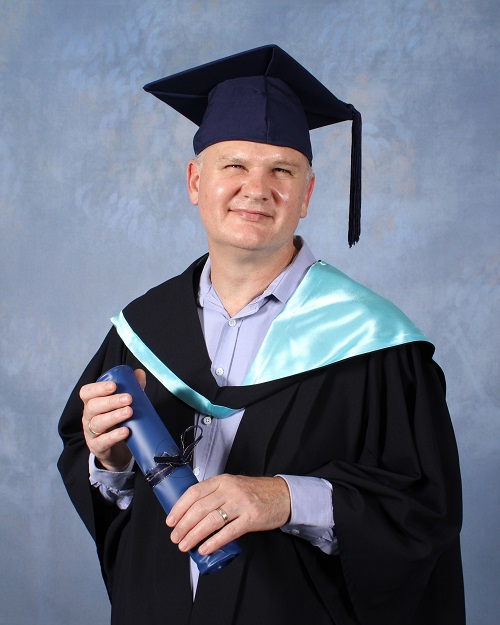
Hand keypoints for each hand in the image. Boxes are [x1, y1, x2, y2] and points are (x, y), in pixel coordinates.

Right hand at [80, 368, 145, 471]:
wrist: (118, 451)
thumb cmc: (119, 421)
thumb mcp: (124, 404)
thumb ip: (132, 387)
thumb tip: (139, 373)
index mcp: (92, 403)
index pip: (87, 392)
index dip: (98, 388)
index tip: (114, 385)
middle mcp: (88, 417)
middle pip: (92, 406)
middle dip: (111, 401)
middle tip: (129, 398)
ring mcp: (91, 433)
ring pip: (97, 422)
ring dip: (114, 416)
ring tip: (129, 412)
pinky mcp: (97, 447)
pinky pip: (102, 441)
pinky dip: (114, 436)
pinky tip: (125, 431)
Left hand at [166, 474, 290, 554]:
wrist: (282, 495)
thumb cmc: (255, 492)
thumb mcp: (232, 485)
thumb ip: (214, 494)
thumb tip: (190, 513)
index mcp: (222, 481)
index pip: (194, 492)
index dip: (179, 507)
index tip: (170, 520)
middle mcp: (230, 490)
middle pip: (200, 508)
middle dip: (183, 525)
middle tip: (175, 537)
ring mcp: (241, 503)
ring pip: (211, 521)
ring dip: (194, 535)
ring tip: (185, 545)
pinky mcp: (251, 518)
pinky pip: (228, 532)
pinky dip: (214, 542)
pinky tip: (205, 549)